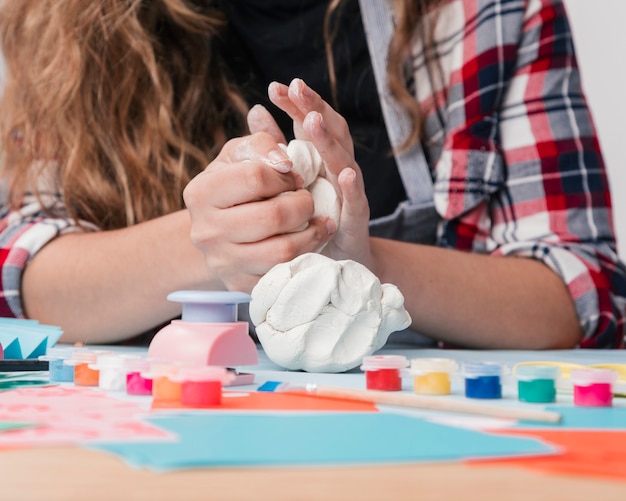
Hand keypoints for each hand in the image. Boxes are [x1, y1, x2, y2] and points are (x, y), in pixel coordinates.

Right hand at [183, 132, 335, 292]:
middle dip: (303, 204)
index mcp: (201, 192)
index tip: (293, 178)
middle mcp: (205, 231)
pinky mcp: (240, 286)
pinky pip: (283, 275)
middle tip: (307, 200)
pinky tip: (311, 243)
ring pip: (282, 251)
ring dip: (311, 233)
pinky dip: (306, 257)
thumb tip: (285, 163)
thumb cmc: (235, 184)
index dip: (285, 176)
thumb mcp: (240, 155)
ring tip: (317, 222)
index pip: (256, 177)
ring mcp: (222, 263)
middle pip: (273, 217)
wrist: (219, 230)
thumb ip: (261, 144)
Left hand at [248, 78, 372, 269]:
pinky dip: (352, 188)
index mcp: (322, 157)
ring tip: (312, 121)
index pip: (313, 122)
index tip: (276, 87)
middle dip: (315, 108)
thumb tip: (256, 110)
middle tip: (296, 88)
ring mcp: (349, 193)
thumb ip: (277, 146)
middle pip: (332, 132)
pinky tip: (344, 174)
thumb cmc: (313, 216)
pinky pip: (356, 202)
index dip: (297, 104)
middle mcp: (338, 169)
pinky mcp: (355, 220)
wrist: (339, 260)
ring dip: (329, 141)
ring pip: (343, 161)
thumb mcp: (290, 178)